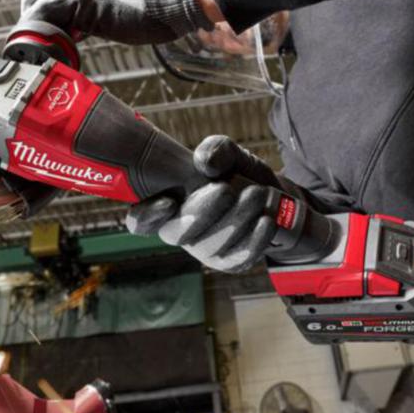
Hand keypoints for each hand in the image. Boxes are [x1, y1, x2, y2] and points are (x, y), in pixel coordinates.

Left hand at [20, 0, 209, 44]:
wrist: (169, 0)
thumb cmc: (151, 3)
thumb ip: (90, 1)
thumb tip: (72, 25)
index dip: (42, 2)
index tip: (48, 22)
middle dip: (34, 14)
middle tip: (44, 36)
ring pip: (35, 3)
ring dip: (38, 25)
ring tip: (49, 44)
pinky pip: (44, 17)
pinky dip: (43, 33)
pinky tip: (55, 46)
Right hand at [125, 136, 283, 271]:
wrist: (273, 197)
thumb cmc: (238, 173)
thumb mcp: (229, 153)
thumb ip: (216, 149)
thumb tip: (206, 164)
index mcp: (167, 204)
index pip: (140, 220)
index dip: (147, 216)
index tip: (169, 200)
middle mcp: (179, 231)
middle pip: (177, 234)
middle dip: (202, 212)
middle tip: (226, 189)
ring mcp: (204, 250)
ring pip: (211, 246)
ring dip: (237, 218)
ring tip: (258, 194)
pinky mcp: (229, 263)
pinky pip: (237, 259)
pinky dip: (254, 240)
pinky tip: (266, 220)